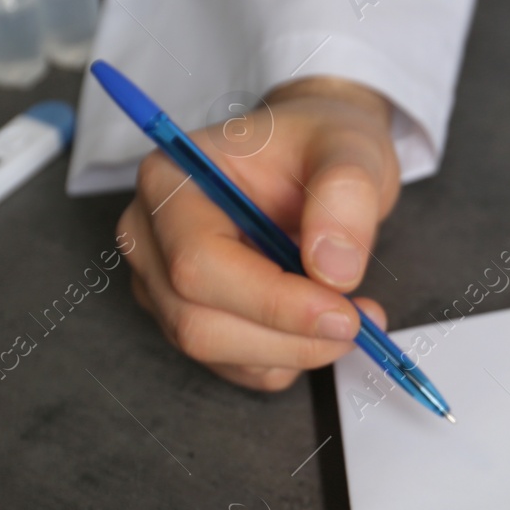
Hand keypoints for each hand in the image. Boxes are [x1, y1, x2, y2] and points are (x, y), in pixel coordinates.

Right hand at [117, 77, 399, 390]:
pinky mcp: (189, 319)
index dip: (271, 301)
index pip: (198, 263)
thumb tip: (332, 271)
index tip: (342, 312)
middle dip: (288, 337)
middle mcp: (151, 237)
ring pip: (216, 351)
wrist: (317, 160)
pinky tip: (319, 323)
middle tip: (359, 321)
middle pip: (198, 321)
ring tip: (352, 314)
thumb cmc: (319, 144)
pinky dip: (288, 359)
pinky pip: (236, 366)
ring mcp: (162, 284)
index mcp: (171, 181)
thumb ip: (345, 195)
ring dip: (294, 351)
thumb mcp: (349, 147)